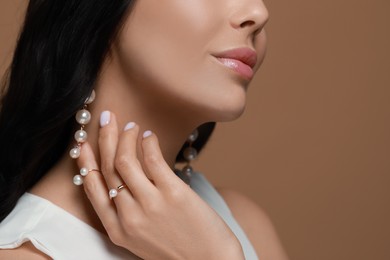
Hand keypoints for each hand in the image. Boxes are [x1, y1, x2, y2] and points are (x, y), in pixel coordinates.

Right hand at [77, 112, 243, 259]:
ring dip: (126, 136)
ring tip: (131, 126)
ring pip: (126, 160)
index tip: (83, 143)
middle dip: (105, 138)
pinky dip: (148, 143)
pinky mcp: (173, 193)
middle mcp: (129, 216)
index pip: (93, 188)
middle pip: (108, 168)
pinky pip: (153, 160)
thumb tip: (125, 181)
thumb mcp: (142, 240)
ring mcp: (150, 204)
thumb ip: (128, 214)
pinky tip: (149, 136)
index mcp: (117, 230)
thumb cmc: (178, 251)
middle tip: (107, 119)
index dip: (86, 161)